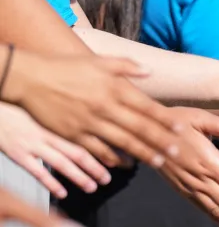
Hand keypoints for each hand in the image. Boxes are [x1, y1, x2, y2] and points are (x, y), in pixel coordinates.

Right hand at [0, 104, 111, 197]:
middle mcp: (46, 134)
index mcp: (54, 124)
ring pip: (61, 162)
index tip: (118, 159)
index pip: (86, 137)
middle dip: (96, 166)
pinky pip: (37, 170)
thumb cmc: (14, 110)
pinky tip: (62, 192)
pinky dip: (51, 183)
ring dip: (79, 176)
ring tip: (93, 187)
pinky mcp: (17, 154)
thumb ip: (60, 122)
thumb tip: (82, 129)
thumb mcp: (41, 111)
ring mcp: (31, 145)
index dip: (103, 150)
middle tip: (109, 178)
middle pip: (77, 151)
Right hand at [2, 49, 180, 168]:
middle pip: (138, 128)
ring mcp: (89, 122)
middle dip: (159, 141)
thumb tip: (150, 71)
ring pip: (121, 142)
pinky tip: (124, 165)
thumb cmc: (67, 67)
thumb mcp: (98, 61)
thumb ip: (126, 66)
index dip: (164, 119)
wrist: (30, 78)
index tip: (180, 128)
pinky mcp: (73, 134)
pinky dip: (111, 159)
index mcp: (113, 88)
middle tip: (176, 152)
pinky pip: (97, 150)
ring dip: (141, 153)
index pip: (146, 106)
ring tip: (158, 162)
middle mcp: (104, 107)